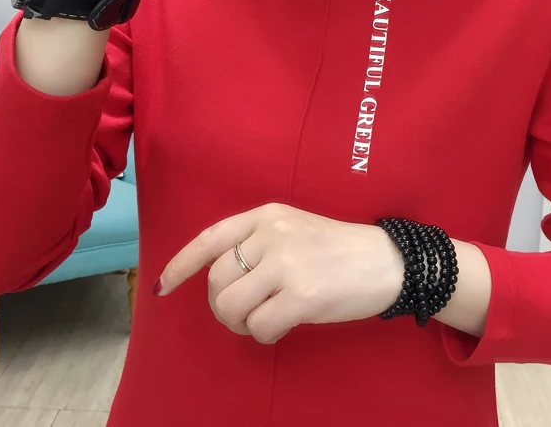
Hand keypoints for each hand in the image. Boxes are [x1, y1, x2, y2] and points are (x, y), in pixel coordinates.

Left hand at [156, 204, 405, 343]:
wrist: (386, 261)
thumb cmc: (338, 248)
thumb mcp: (294, 228)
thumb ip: (258, 244)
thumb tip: (221, 281)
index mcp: (267, 215)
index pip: (211, 238)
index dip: (182, 265)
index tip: (163, 287)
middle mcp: (271, 234)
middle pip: (216, 281)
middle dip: (224, 306)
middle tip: (249, 312)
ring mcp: (286, 262)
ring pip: (231, 307)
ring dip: (242, 323)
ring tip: (265, 319)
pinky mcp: (301, 295)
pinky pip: (259, 328)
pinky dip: (265, 335)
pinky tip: (284, 326)